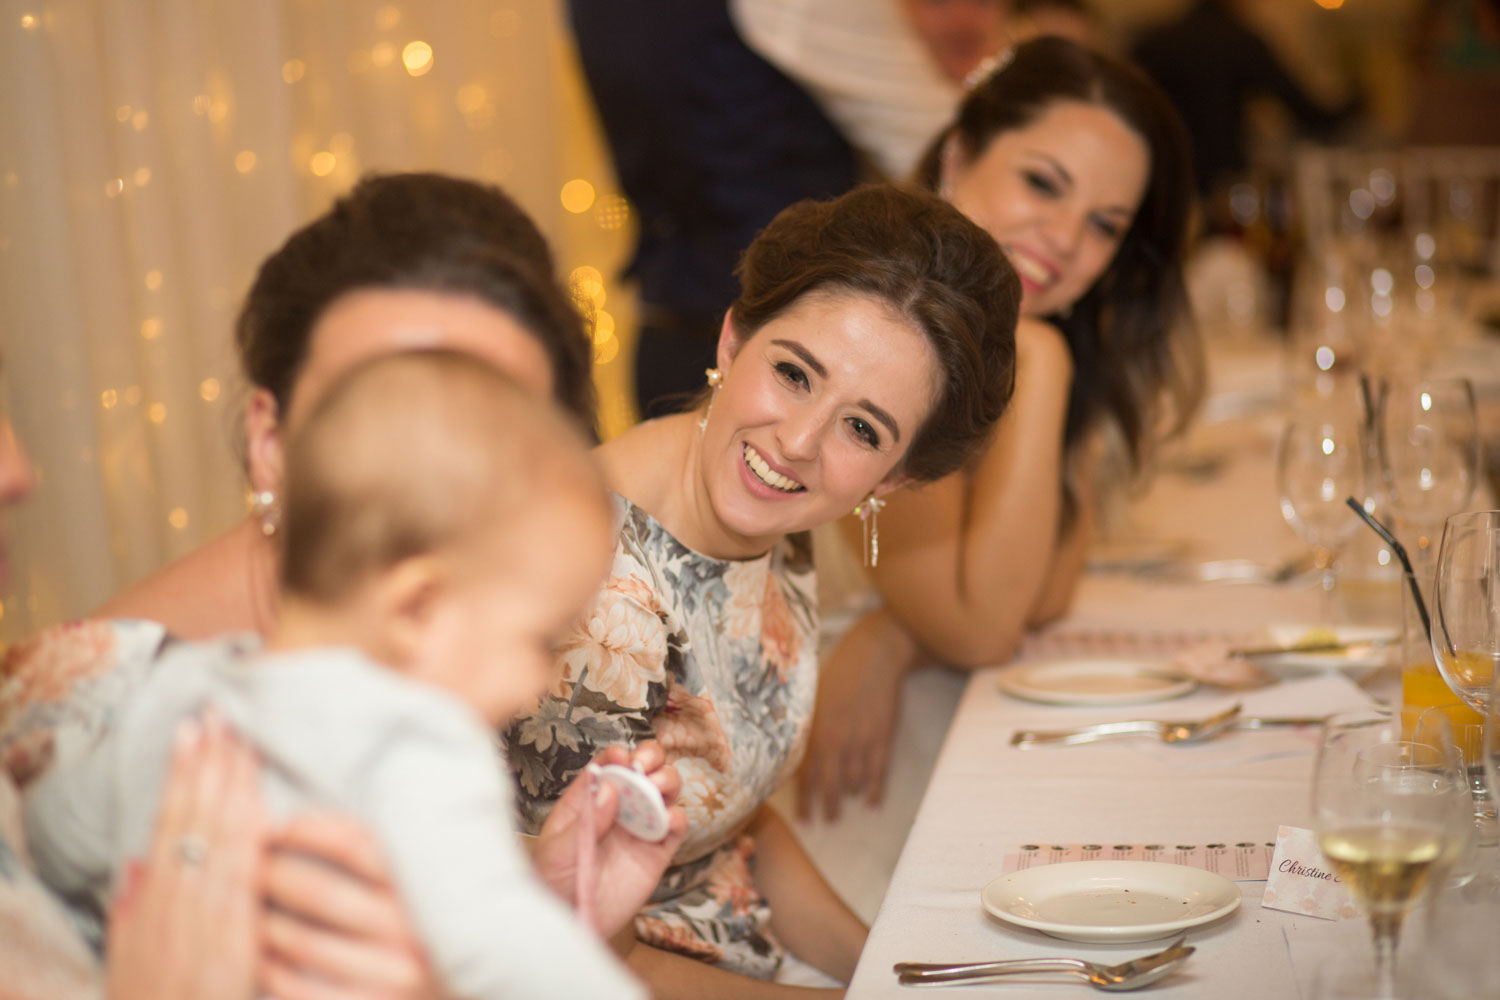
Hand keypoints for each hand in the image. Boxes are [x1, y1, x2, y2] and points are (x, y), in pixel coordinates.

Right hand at [107, 710, 262, 999]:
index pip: (168, 822)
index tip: (191, 731)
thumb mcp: (127, 963)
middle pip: (194, 816)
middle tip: (222, 711)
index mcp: (148, 904)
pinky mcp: (234, 939)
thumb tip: (138, 864)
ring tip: (242, 736)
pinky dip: (249, 833)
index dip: (180, 775)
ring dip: (231, 782)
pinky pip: (244, 875)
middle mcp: (172, 902)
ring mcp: (204, 919)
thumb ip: (130, 913)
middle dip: (209, 761)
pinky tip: (258, 799)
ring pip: (219, 835)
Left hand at [261, 814, 437, 999]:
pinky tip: (262, 960)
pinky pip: (299, 991)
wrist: (439, 987)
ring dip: (263, 925)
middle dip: (273, 877)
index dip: (305, 832)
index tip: (274, 830)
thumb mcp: (398, 878)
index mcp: (420, 886)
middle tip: (250, 872)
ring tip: (252, 915)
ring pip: (303, 942)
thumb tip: (288, 821)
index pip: (353, 845)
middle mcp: (413, 930)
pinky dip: (269, 972)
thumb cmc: (402, 922)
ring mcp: (396, 976)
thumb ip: (358, 846)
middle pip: (321, 892)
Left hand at [533, 741, 685, 936]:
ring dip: (667, 780)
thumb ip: (585, 821)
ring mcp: (639, 828)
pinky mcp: (657, 852)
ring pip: (664, 791)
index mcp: (588, 800)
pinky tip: (667, 820)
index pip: (607, 766)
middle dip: (650, 757)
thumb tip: (609, 789)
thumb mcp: (556, 852)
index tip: (622, 757)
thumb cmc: (555, 884)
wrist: (573, 923)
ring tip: (657, 787)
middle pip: (642, 769)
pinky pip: (675, 827)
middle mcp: (618, 808)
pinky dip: (677, 818)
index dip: (618, 755)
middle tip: (646, 765)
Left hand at [796, 610, 916, 820]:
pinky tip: (872, 805)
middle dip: (826, 807)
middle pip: (828, 784)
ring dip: (847, 798)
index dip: (804, 799)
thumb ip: (805, 725)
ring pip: (852, 782)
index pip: (805, 774)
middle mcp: (835, 741)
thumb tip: (790, 749)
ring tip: (842, 814)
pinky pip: (877, 773)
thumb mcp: (813, 697)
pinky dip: (875, 792)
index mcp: (814, 730)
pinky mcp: (882, 739)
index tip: (802, 819)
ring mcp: (860, 741)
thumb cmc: (839, 671)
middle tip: (824, 823)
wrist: (874, 656)